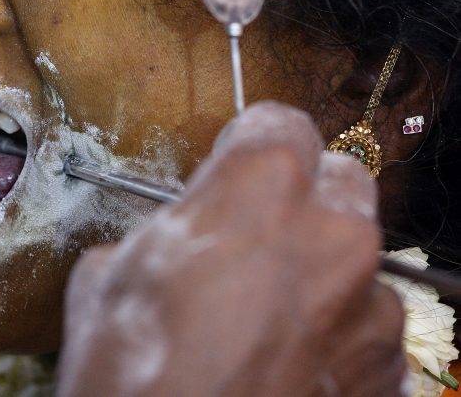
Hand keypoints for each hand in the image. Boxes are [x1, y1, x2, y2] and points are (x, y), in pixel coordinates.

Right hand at [57, 102, 405, 396]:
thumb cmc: (131, 374)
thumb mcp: (106, 278)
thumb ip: (161, 235)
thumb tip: (173, 243)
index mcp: (261, 188)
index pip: (278, 123)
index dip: (248, 145)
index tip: (233, 167)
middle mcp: (334, 234)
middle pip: (338, 180)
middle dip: (300, 200)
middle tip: (251, 239)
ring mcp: (371, 306)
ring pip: (356, 260)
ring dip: (318, 275)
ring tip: (262, 320)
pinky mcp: (387, 371)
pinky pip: (365, 329)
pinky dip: (334, 337)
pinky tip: (284, 365)